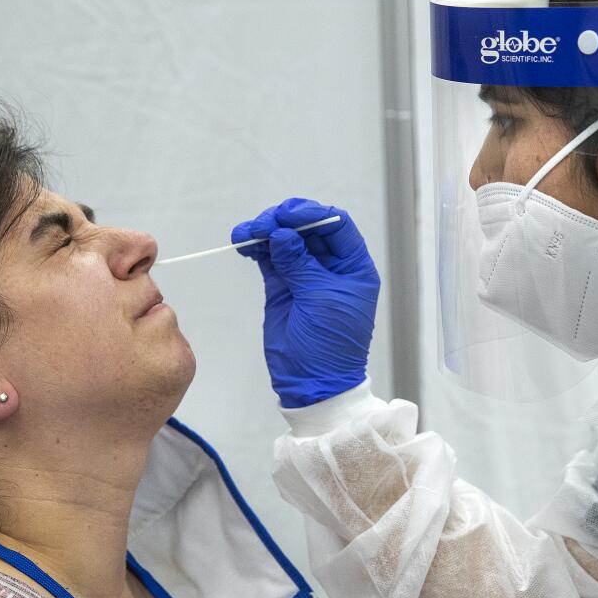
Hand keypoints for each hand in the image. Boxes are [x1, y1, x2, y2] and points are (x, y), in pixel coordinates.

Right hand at [232, 198, 379, 407]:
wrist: (311, 383)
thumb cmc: (329, 344)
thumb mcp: (320, 300)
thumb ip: (301, 264)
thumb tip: (282, 234)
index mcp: (353, 268)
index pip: (337, 226)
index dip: (312, 214)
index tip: (287, 215)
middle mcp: (331, 267)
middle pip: (308, 229)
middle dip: (283, 221)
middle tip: (262, 224)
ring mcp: (305, 275)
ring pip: (285, 240)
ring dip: (265, 232)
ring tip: (245, 233)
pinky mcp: (283, 287)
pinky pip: (270, 258)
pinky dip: (257, 248)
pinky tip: (244, 244)